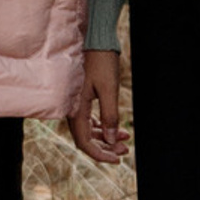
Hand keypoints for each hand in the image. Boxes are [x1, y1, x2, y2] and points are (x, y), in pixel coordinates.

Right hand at [67, 48, 128, 163]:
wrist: (96, 41)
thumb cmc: (101, 62)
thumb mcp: (109, 89)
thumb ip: (109, 115)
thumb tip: (110, 138)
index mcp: (76, 108)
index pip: (84, 141)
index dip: (100, 154)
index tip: (117, 159)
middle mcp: (73, 109)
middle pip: (86, 138)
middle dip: (106, 147)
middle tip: (125, 149)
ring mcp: (77, 104)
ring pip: (90, 130)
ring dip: (106, 137)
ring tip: (125, 139)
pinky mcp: (83, 98)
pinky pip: (91, 120)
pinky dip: (104, 126)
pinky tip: (117, 128)